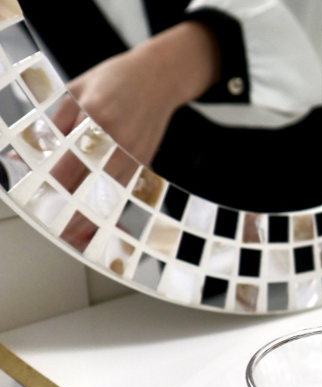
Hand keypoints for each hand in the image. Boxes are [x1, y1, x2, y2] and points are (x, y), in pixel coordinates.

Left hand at [51, 21, 219, 249]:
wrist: (159, 78)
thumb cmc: (115, 80)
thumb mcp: (76, 91)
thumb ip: (51, 125)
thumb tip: (25, 155)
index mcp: (94, 117)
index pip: (67, 161)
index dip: (52, 187)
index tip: (39, 202)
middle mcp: (116, 139)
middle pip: (90, 186)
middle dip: (73, 212)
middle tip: (56, 229)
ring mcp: (133, 153)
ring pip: (109, 196)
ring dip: (93, 219)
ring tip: (76, 237)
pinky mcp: (144, 162)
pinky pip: (126, 193)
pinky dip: (114, 211)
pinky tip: (104, 224)